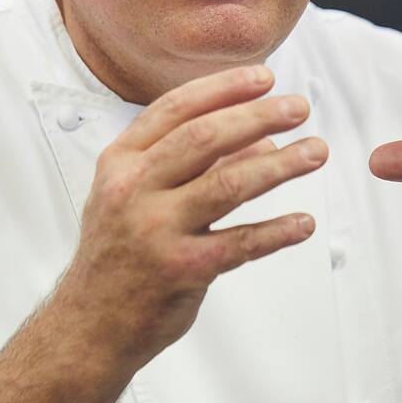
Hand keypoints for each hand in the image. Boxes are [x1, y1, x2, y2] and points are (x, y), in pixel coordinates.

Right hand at [64, 65, 327, 375]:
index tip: (264, 78)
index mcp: (121, 163)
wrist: (88, 324)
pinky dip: (278, 231)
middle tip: (297, 108)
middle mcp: (134, 190)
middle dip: (258, 116)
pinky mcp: (182, 269)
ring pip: (229, 184)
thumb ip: (191, 164)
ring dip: (280, 165)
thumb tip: (258, 138)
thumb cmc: (117, 256)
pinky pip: (242, 243)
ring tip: (313, 152)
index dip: (224, 88)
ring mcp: (157, 229)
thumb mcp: (136, 196)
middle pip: (206, 138)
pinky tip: (304, 223)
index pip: (175, 109)